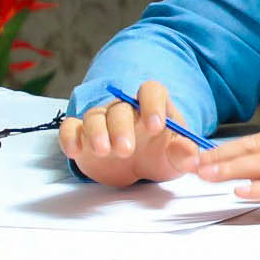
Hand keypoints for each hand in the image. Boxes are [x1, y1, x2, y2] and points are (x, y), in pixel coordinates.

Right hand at [60, 80, 204, 187]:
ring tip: (104, 151)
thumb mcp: (177, 159)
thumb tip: (190, 156)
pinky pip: (70, 128)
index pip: (151, 90)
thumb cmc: (160, 156)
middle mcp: (125, 108)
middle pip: (120, 106)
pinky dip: (69, 137)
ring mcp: (102, 120)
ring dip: (97, 133)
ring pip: (94, 116)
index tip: (155, 126)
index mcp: (152, 106)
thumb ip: (185, 155)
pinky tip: (75, 151)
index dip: (152, 104)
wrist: (137, 169)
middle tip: (126, 149)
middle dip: (121, 127)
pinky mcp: (81, 135)